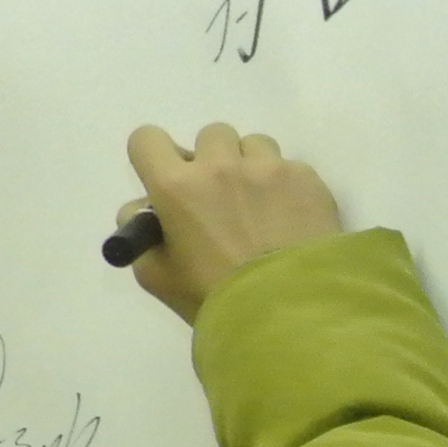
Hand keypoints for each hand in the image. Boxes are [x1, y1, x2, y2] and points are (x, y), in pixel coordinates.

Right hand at [121, 123, 343, 323]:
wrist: (288, 312)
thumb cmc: (212, 296)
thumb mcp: (155, 275)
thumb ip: (140, 231)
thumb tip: (147, 207)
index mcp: (175, 186)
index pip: (147, 139)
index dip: (153, 155)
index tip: (165, 177)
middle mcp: (220, 166)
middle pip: (209, 134)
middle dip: (210, 160)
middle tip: (219, 197)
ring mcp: (268, 168)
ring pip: (253, 144)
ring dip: (250, 166)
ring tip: (259, 204)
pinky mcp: (307, 178)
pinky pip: (289, 166)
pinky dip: (284, 186)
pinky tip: (288, 219)